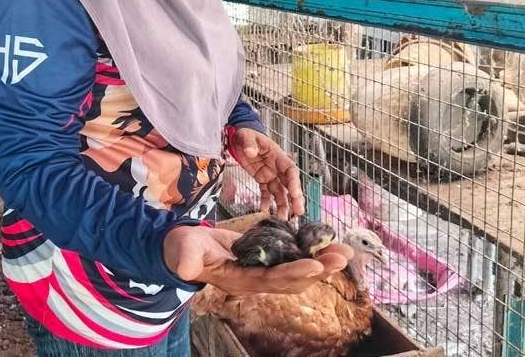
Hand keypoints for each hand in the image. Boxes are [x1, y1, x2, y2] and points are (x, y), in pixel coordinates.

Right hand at [163, 226, 351, 295]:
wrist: (183, 249)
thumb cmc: (182, 250)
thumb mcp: (182, 252)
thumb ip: (186, 259)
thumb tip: (187, 267)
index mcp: (239, 280)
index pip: (271, 280)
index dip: (294, 274)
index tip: (315, 266)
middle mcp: (255, 280)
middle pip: (293, 279)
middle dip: (319, 269)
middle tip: (342, 256)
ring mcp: (261, 271)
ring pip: (297, 271)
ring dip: (321, 263)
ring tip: (343, 251)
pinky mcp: (264, 259)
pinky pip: (291, 259)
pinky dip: (309, 253)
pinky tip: (324, 243)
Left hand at [228, 127, 304, 219]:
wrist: (240, 139)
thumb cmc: (247, 134)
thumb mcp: (247, 136)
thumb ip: (249, 144)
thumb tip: (250, 152)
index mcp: (278, 156)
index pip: (290, 170)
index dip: (294, 182)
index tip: (295, 194)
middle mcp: (277, 168)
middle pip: (289, 184)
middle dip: (295, 198)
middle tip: (299, 212)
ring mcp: (270, 175)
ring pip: (280, 192)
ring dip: (282, 205)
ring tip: (283, 219)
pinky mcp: (262, 180)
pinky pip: (266, 193)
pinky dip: (266, 201)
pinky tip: (265, 210)